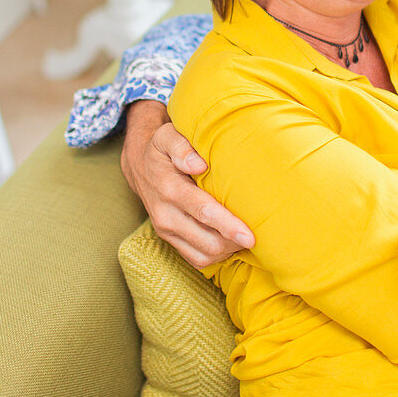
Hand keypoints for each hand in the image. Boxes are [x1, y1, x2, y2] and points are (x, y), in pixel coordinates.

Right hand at [122, 101, 253, 267]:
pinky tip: (231, 242)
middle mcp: (166, 215)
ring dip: (228, 251)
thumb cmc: (162, 149)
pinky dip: (216, 256)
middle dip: (234, 243)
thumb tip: (199, 165)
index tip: (250, 236)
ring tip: (246, 239)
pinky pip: (196, 259)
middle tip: (258, 235)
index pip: (203, 212)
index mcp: (170, 188)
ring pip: (203, 256)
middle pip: (207, 241)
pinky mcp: (168, 240)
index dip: (228, 226)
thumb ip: (182, 147)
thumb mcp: (167, 137)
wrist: (140, 165)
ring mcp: (166, 230)